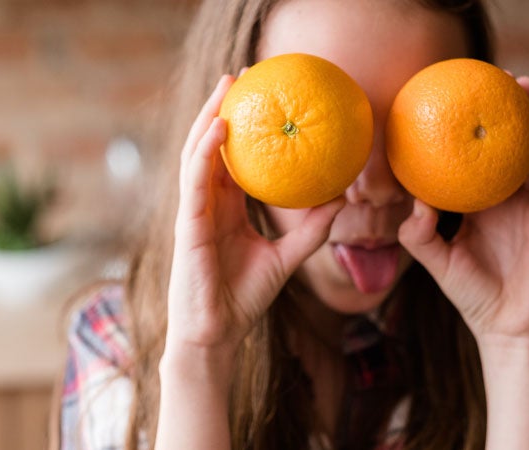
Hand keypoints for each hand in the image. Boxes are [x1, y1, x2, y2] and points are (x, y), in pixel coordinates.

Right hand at [165, 74, 343, 356]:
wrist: (219, 332)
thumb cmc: (244, 297)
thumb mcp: (286, 257)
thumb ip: (310, 230)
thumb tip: (339, 201)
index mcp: (225, 209)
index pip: (232, 160)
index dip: (244, 127)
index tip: (262, 98)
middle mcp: (207, 204)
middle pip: (211, 146)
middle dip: (222, 108)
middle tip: (242, 75)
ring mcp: (194, 211)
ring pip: (197, 153)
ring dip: (210, 116)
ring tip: (227, 85)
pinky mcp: (188, 223)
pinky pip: (195, 180)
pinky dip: (206, 151)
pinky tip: (221, 127)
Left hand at [398, 76, 528, 345]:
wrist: (506, 323)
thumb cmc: (470, 293)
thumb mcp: (436, 260)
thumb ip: (418, 234)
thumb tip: (414, 201)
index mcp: (472, 206)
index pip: (462, 163)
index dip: (455, 135)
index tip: (444, 104)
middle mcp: (498, 199)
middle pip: (495, 147)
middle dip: (493, 113)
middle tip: (485, 77)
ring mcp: (524, 203)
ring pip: (525, 151)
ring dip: (524, 116)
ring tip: (519, 82)